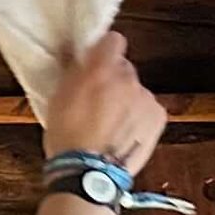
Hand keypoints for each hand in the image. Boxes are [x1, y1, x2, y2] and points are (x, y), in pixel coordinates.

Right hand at [38, 32, 164, 173]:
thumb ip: (73, 72)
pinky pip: (147, 109)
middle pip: (124, 69)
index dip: (103, 50)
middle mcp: (127, 78)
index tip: (95, 61)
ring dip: (125, 102)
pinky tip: (123, 134)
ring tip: (108, 126)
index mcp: (99, 70)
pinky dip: (138, 118)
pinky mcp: (157, 116)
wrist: (89, 174)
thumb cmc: (67, 138)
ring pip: (136, 92)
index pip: (112, 40)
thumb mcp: (57, 99)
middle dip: (113, 81)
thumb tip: (78, 56)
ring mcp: (145, 97)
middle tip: (96, 102)